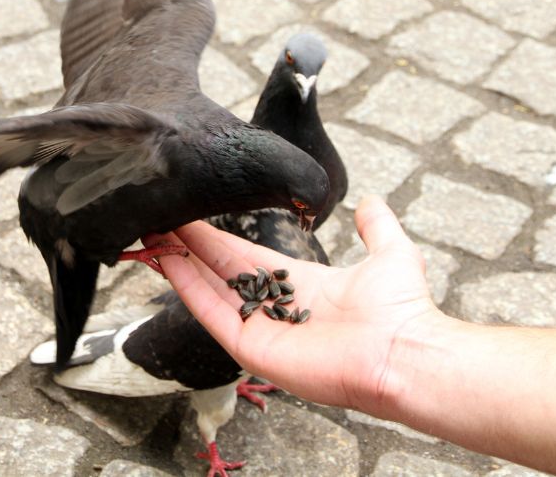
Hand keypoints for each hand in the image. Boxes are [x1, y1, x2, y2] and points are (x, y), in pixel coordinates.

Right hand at [155, 196, 441, 415]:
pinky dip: (187, 286)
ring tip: (152, 232)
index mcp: (298, 285)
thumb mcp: (390, 253)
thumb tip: (370, 202)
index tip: (191, 215)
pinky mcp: (250, 347)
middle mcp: (272, 307)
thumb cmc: (401, 310)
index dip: (216, 238)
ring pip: (208, 289)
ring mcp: (258, 328)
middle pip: (219, 270)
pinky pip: (211, 313)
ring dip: (179, 262)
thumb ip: (376, 228)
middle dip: (189, 245)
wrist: (403, 352)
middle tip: (160, 217)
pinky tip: (166, 260)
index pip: (244, 257)